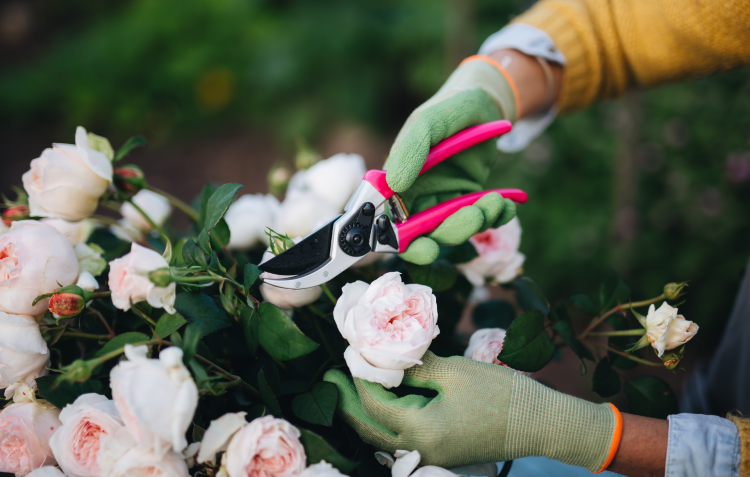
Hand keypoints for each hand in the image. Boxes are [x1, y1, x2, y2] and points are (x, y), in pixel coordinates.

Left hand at [324, 351, 619, 471]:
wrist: (539, 423)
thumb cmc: (500, 394)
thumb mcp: (454, 371)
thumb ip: (415, 363)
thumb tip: (386, 347)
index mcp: (421, 430)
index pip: (374, 404)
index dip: (357, 378)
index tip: (347, 355)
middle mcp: (419, 451)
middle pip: (369, 429)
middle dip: (347, 402)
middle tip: (332, 378)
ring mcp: (429, 456)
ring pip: (381, 438)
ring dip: (363, 413)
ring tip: (350, 386)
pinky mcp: (439, 453)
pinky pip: (400, 439)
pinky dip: (386, 420)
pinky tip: (383, 400)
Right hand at [385, 56, 518, 264]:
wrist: (485, 104)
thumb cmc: (450, 108)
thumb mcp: (429, 120)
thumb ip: (411, 148)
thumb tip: (393, 185)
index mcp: (397, 182)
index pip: (390, 222)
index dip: (404, 243)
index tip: (427, 248)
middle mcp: (417, 196)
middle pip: (425, 234)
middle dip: (450, 233)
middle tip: (474, 218)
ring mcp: (444, 200)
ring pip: (454, 229)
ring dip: (476, 221)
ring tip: (495, 201)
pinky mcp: (470, 201)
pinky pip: (481, 220)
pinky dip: (496, 217)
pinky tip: (507, 202)